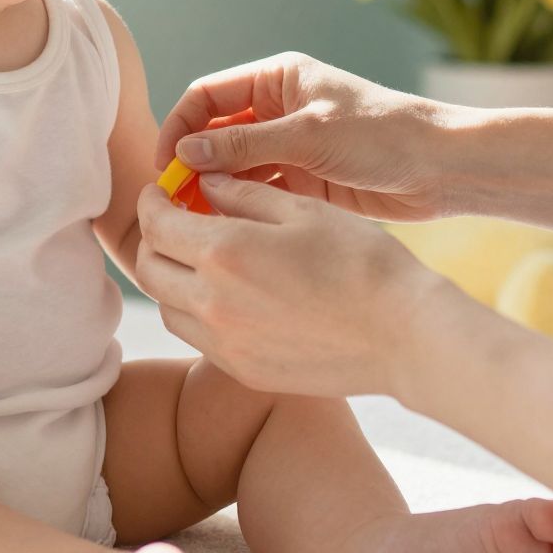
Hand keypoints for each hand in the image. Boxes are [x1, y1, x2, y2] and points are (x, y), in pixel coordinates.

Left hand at [132, 175, 439, 400]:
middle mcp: (212, 303)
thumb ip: (243, 193)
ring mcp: (225, 344)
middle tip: (172, 222)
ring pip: (168, 308)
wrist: (403, 335)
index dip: (150, 202)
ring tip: (201, 259)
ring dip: (172, 279)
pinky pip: (198, 338)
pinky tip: (229, 296)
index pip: (156, 224)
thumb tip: (203, 181)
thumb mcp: (302, 210)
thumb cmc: (360, 262)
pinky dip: (197, 313)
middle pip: (149, 269)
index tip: (159, 192)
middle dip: (152, 240)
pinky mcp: (243, 371)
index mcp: (224, 252)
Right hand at [155, 52, 454, 221]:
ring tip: (195, 223)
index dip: (179, 128)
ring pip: (233, 168)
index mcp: (277, 79)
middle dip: (193, 165)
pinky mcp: (303, 181)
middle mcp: (278, 110)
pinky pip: (257, 192)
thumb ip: (245, 144)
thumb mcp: (309, 134)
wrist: (442, 168)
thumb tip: (186, 154)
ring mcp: (290, 147)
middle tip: (173, 203)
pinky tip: (226, 230)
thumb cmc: (383, 134)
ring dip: (214, 191)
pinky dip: (238, 208)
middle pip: (215, 134)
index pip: (207, 97)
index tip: (166, 167)